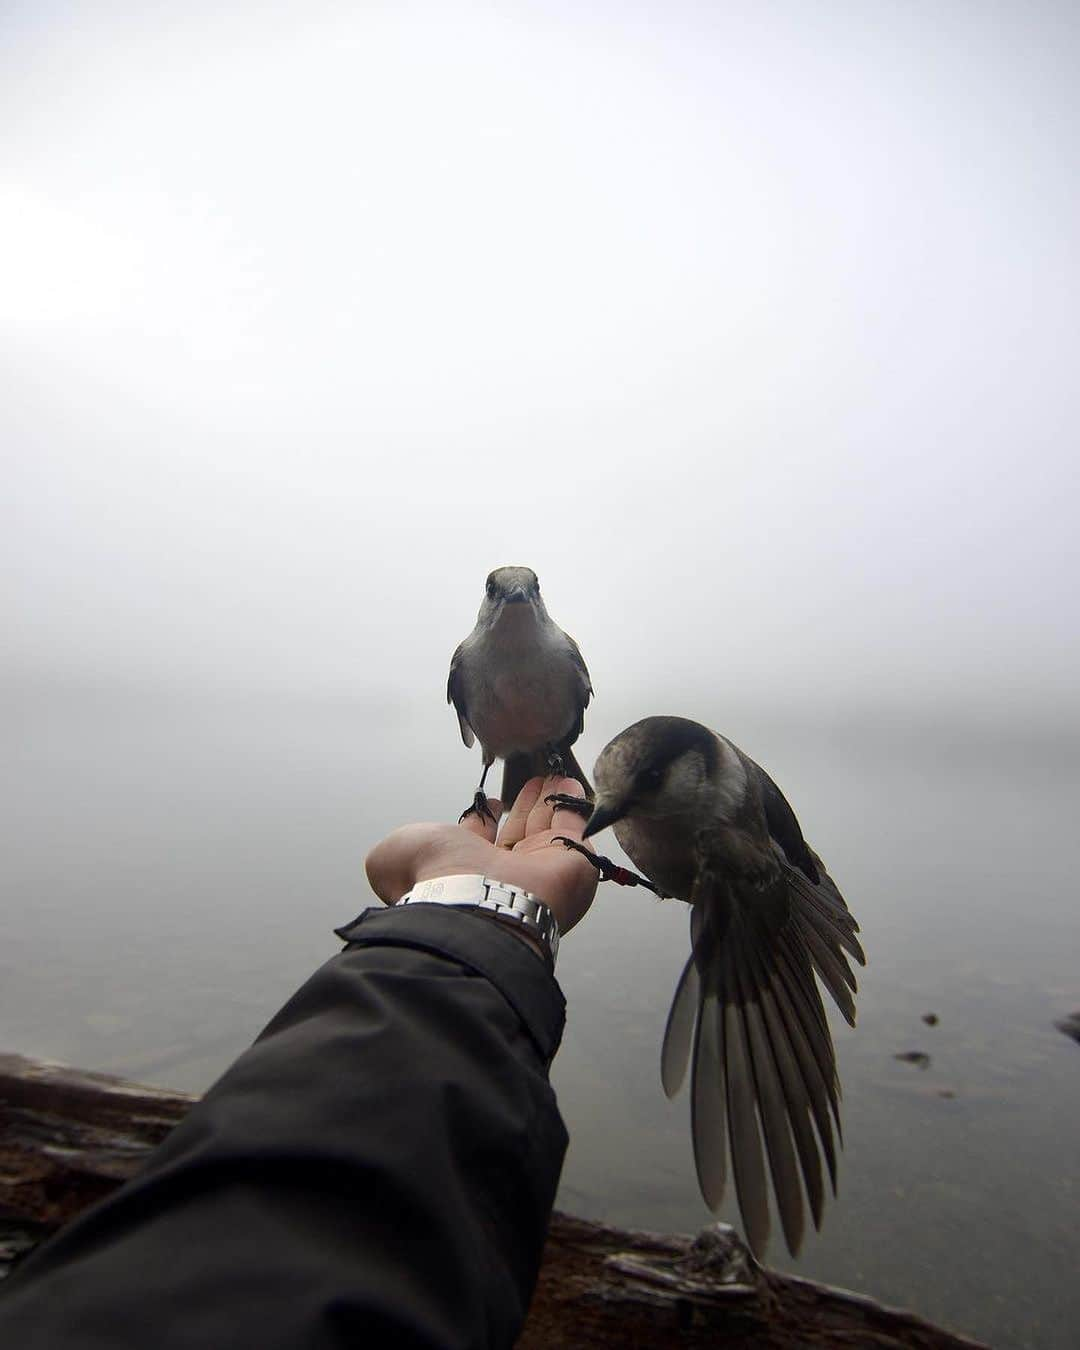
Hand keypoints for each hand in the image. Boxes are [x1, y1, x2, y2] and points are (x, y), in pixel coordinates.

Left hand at [365, 776, 599, 935]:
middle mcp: (502, 874)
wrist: (477, 903)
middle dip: (524, 807)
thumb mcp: (393, 856)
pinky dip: (572, 806)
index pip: (480, 841)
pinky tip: (570, 786)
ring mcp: (539, 872)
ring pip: (546, 830)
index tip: (491, 801)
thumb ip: (393, 852)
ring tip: (554, 778)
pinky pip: (573, 829)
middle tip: (532, 783)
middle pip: (517, 833)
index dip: (485, 820)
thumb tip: (396, 863)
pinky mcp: (572, 865)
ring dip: (550, 802)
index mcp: (464, 871)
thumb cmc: (435, 876)